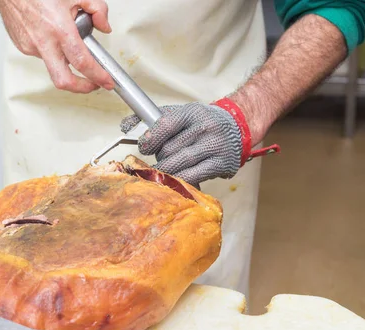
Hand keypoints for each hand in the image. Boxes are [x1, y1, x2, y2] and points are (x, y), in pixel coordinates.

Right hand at [0, 0, 114, 92]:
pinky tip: (52, 36)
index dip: (97, 76)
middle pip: (63, 80)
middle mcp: (44, 41)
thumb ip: (96, 9)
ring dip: (66, 60)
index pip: (82, 62)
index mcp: (59, 29)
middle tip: (93, 85)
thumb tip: (104, 26)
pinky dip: (52, 50)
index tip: (106, 81)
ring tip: (68, 42)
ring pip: (54, 65)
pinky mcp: (23, 47)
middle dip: (81, 88)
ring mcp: (31, 47)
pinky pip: (43, 55)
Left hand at [120, 103, 242, 186]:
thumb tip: (125, 125)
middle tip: (159, 161)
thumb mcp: (182, 113)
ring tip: (160, 173)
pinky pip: (194, 175)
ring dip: (166, 171)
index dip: (151, 139)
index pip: (165, 125)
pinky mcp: (221, 164)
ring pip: (180, 163)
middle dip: (160, 157)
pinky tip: (175, 181)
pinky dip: (180, 180)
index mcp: (192, 112)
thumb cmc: (203, 122)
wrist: (239, 127)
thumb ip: (154, 119)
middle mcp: (205, 127)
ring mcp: (214, 146)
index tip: (144, 147)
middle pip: (171, 148)